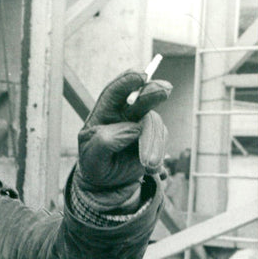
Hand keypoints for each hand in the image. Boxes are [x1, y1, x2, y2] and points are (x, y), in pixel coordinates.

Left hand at [76, 71, 170, 207]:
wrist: (108, 182)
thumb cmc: (95, 164)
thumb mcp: (92, 156)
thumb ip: (107, 142)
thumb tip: (133, 128)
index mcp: (104, 112)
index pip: (114, 92)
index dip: (127, 81)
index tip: (140, 75)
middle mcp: (125, 113)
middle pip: (141, 96)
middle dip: (152, 92)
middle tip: (164, 90)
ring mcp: (142, 123)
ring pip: (154, 123)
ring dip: (153, 142)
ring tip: (148, 164)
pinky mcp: (154, 135)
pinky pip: (162, 138)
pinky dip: (158, 153)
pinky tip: (151, 168)